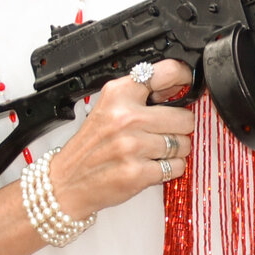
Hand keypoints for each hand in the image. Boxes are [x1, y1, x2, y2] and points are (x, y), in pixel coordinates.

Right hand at [43, 60, 196, 218]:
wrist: (67, 182)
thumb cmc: (90, 147)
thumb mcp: (108, 109)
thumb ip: (139, 96)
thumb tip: (178, 87)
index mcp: (117, 95)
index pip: (164, 72)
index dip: (183, 77)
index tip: (187, 83)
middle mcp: (125, 117)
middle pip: (184, 117)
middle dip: (179, 127)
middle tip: (162, 132)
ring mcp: (132, 146)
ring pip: (183, 144)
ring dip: (175, 151)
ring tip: (152, 151)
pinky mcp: (137, 172)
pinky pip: (177, 167)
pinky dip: (170, 169)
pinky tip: (151, 166)